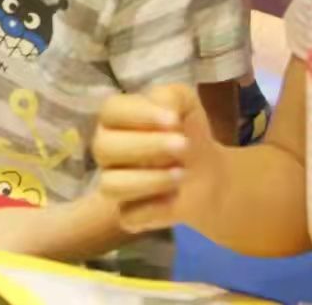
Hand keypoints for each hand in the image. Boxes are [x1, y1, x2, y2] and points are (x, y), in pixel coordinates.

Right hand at [93, 84, 223, 233]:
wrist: (207, 172)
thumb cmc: (187, 131)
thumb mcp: (184, 103)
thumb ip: (171, 96)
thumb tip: (165, 110)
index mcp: (115, 118)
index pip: (111, 111)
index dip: (140, 115)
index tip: (174, 120)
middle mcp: (107, 149)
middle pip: (104, 148)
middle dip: (147, 146)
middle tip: (183, 145)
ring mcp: (113, 182)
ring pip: (111, 185)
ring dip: (150, 179)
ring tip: (182, 174)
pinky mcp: (127, 213)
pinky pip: (129, 215)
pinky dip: (155, 207)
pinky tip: (174, 199)